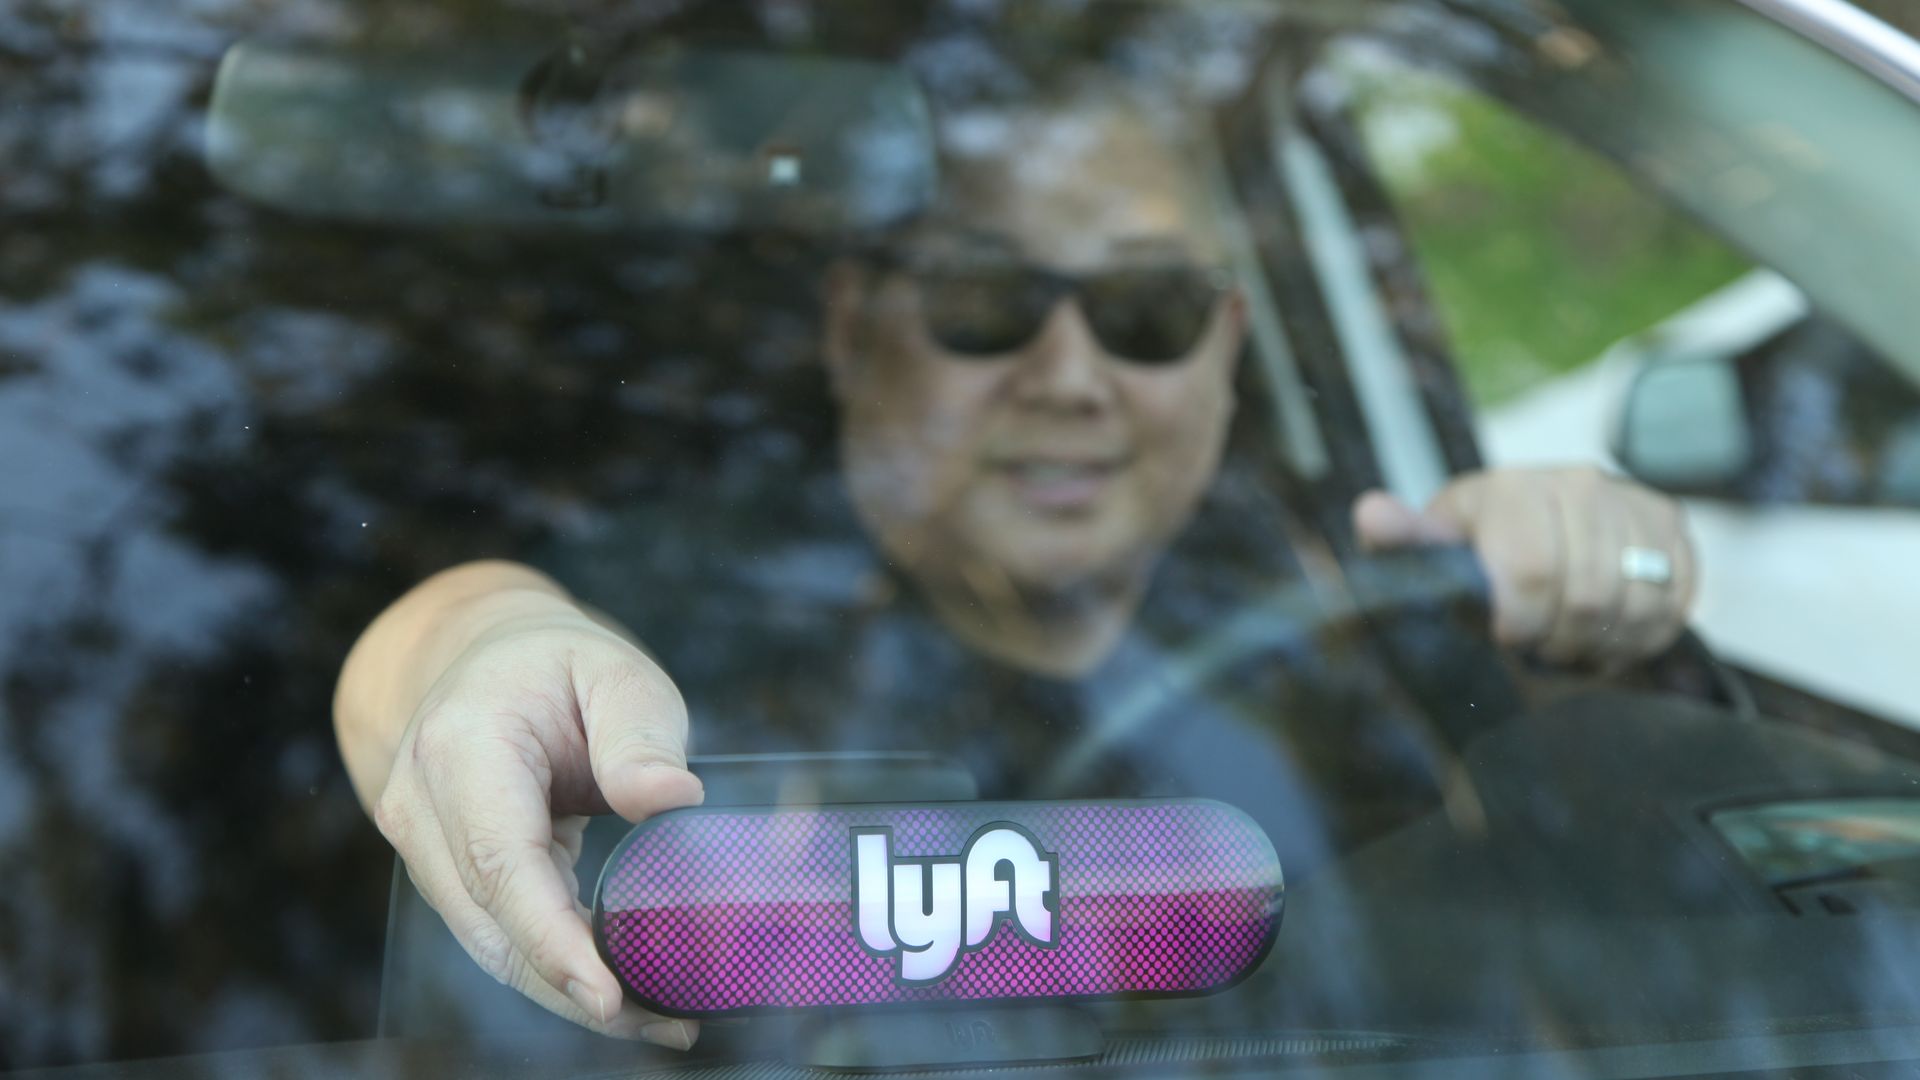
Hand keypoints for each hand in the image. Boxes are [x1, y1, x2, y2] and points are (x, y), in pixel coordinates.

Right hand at [371, 608, 703, 1047]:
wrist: (480, 661)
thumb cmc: (558, 668)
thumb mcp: (616, 673)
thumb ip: (641, 736)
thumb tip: (672, 800)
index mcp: (461, 745)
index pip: (500, 861)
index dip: (551, 937)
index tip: (607, 994)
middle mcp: (420, 804)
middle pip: (492, 924)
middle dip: (575, 985)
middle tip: (669, 1020)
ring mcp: (419, 846)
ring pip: (490, 946)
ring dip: (569, 990)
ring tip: (662, 1016)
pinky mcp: (442, 876)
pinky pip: (497, 936)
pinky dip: (556, 969)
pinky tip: (622, 991)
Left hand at [1352, 466, 1696, 668]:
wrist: (1529, 521)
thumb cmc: (1471, 548)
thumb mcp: (1431, 547)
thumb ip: (1403, 539)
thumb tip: (1372, 514)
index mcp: (1511, 488)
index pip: (1531, 570)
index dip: (1520, 622)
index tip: (1505, 638)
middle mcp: (1577, 482)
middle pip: (1586, 596)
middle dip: (1558, 641)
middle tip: (1537, 648)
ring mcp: (1630, 500)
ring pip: (1634, 603)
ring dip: (1600, 642)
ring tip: (1567, 642)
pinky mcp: (1671, 525)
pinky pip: (1674, 601)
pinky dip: (1641, 634)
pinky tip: (1607, 632)